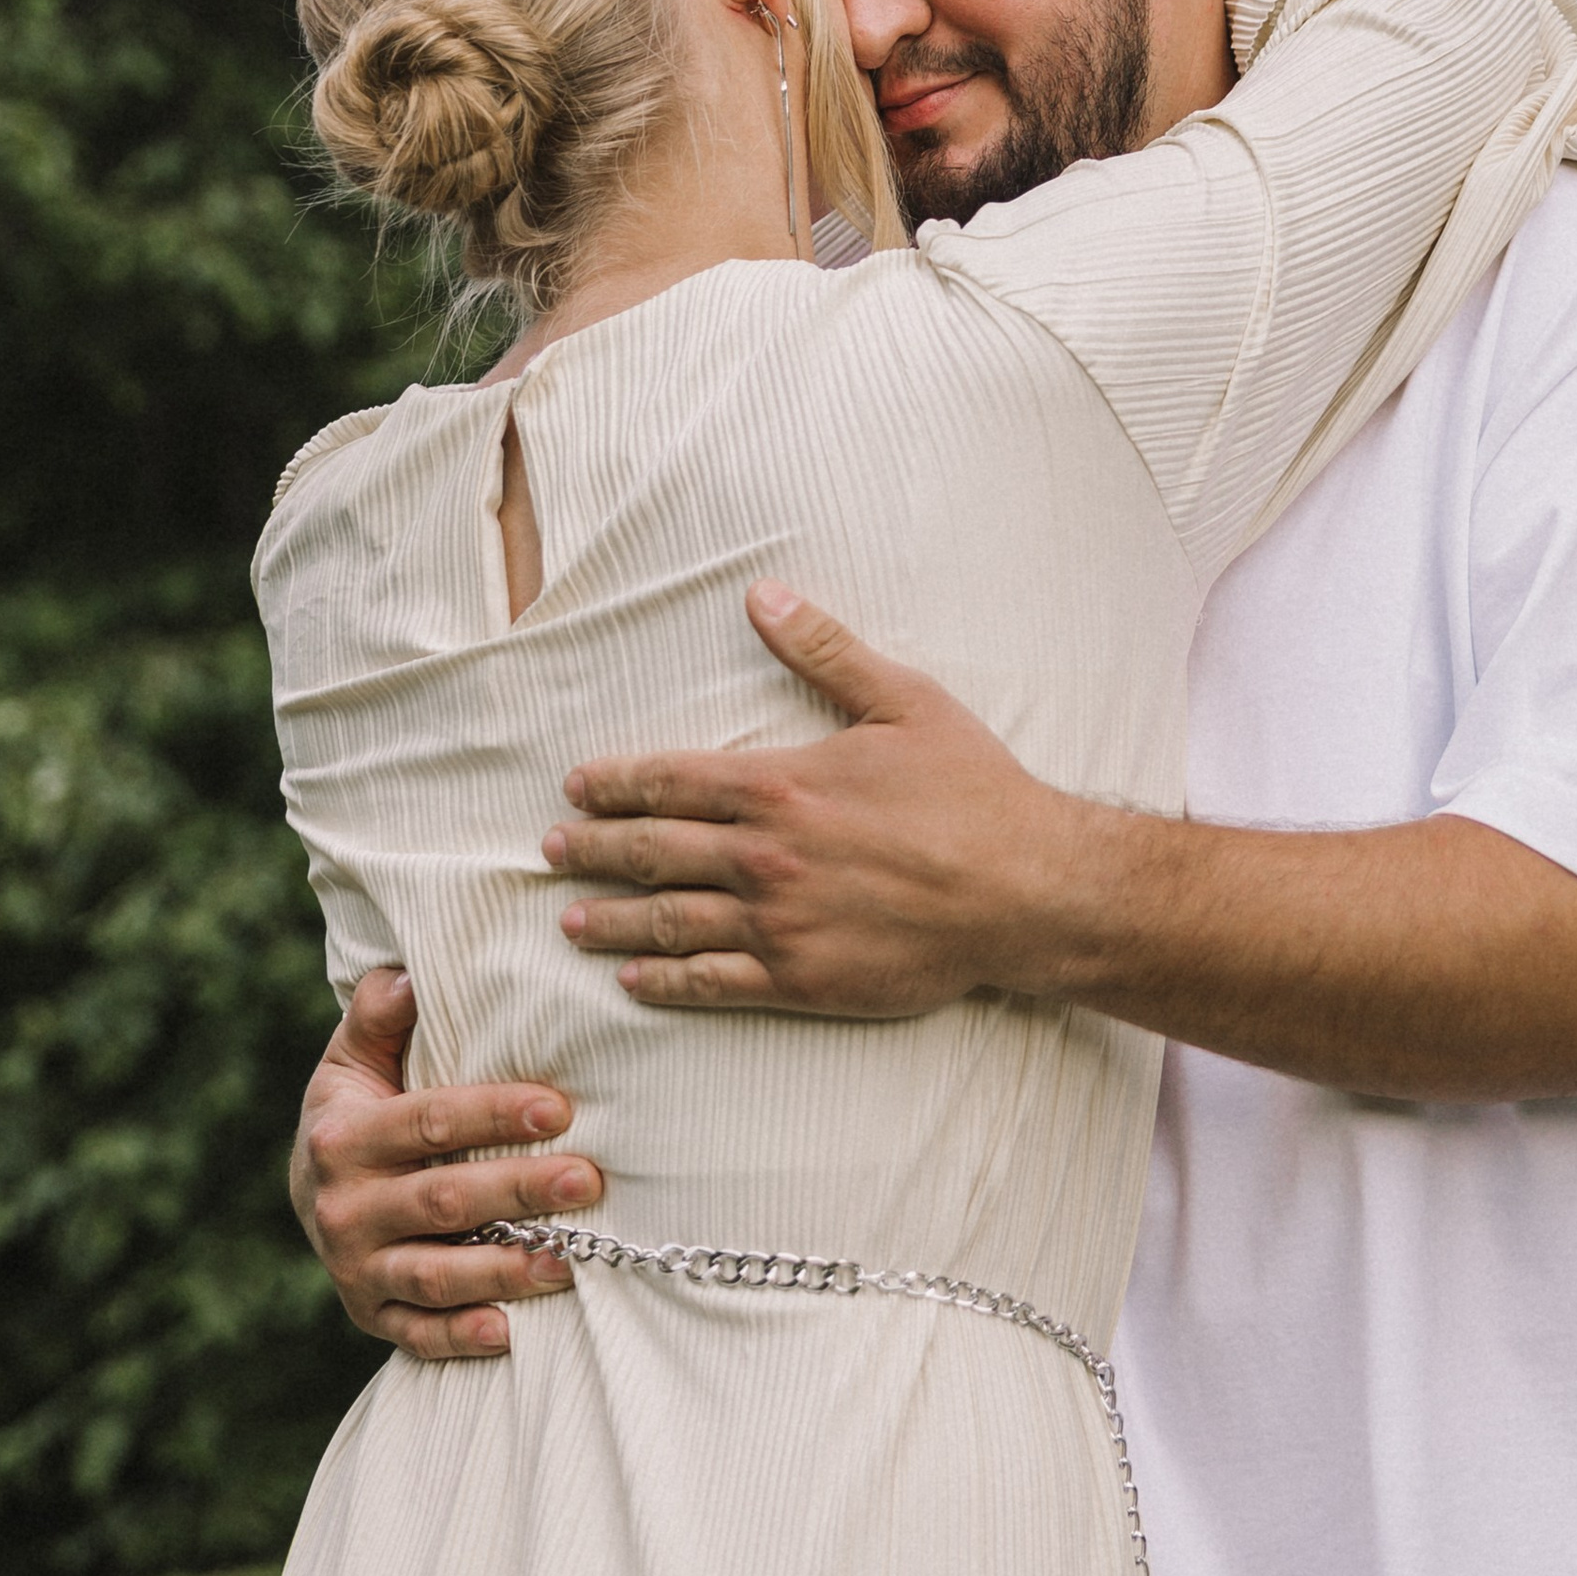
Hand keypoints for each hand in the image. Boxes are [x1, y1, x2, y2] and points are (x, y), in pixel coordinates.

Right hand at [290, 965, 605, 1357]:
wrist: (311, 1194)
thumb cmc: (357, 1112)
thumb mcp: (353, 1059)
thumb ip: (379, 1016)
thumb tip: (410, 973)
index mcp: (344, 1137)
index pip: (429, 1122)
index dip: (494, 1114)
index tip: (560, 1108)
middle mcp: (343, 1207)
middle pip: (442, 1200)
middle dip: (519, 1190)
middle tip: (590, 1180)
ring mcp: (355, 1268)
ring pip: (435, 1274)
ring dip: (504, 1271)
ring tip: (571, 1260)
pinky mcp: (368, 1315)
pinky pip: (416, 1333)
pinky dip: (460, 1337)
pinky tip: (511, 1332)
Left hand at [546, 581, 1116, 1013]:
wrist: (1026, 890)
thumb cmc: (971, 791)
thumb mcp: (903, 700)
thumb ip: (824, 649)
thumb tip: (763, 593)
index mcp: (781, 785)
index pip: (670, 781)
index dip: (615, 785)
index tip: (577, 789)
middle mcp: (765, 855)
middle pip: (653, 852)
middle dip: (593, 850)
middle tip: (551, 851)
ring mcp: (779, 922)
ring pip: (670, 922)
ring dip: (612, 920)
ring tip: (571, 920)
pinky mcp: (802, 978)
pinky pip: (714, 982)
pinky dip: (666, 982)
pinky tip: (634, 979)